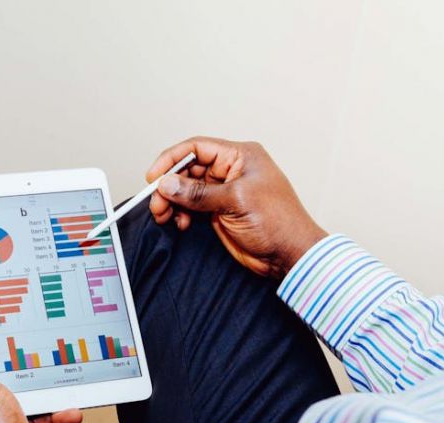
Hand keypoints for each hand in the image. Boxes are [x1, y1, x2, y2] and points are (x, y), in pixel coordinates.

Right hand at [147, 136, 327, 278]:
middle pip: (188, 169)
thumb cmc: (278, 222)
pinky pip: (192, 206)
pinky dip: (181, 213)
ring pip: (187, 189)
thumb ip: (198, 193)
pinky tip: (181, 223)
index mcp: (240, 156)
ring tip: (164, 216)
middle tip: (157, 203)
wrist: (290, 255)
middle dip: (169, 186)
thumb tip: (167, 184)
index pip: (197, 148)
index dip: (172, 160)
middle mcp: (231, 170)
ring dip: (172, 202)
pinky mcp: (219, 211)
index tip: (154, 177)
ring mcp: (224, 191)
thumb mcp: (235, 201)